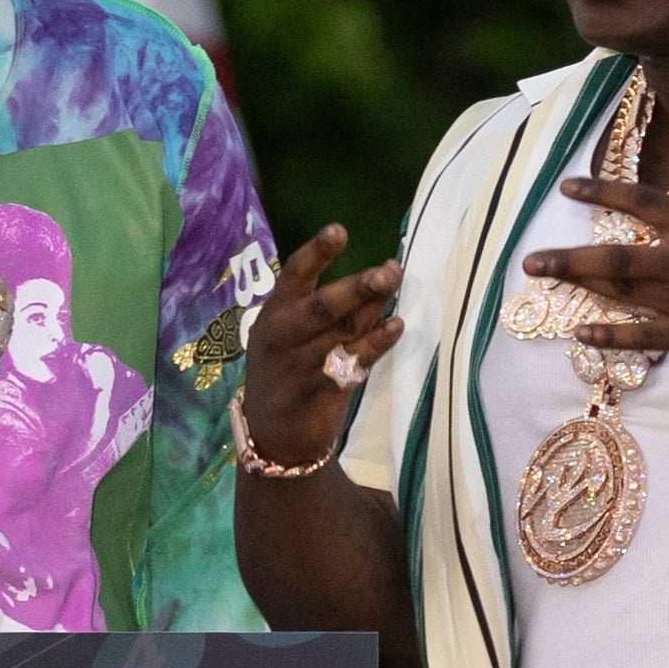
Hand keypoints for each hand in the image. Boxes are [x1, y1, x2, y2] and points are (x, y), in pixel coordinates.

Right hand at [240, 224, 402, 468]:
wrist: (273, 435)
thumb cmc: (287, 371)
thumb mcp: (290, 336)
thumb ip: (324, 308)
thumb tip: (379, 276)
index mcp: (274, 314)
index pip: (294, 276)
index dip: (316, 253)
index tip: (338, 231)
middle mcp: (284, 336)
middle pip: (323, 306)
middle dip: (357, 286)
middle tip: (388, 270)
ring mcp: (301, 365)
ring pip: (343, 331)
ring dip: (373, 308)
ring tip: (395, 284)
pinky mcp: (320, 391)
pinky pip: (354, 363)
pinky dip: (376, 343)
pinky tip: (396, 327)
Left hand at [524, 178, 668, 367]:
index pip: (641, 202)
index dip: (600, 191)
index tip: (566, 186)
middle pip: (616, 257)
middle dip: (568, 259)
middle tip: (530, 261)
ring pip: (622, 294)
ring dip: (579, 289)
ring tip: (543, 285)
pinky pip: (645, 336)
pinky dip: (611, 335)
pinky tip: (581, 333)